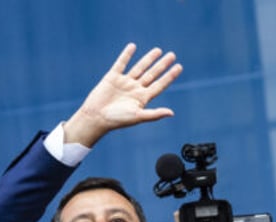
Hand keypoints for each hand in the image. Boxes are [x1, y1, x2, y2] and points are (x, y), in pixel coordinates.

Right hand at [63, 43, 182, 146]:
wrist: (96, 117)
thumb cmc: (117, 120)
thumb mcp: (138, 116)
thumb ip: (154, 114)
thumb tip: (171, 113)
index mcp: (142, 98)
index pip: (159, 85)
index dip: (169, 76)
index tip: (179, 67)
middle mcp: (135, 89)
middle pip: (151, 74)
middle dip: (161, 65)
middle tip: (172, 55)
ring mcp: (124, 82)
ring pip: (139, 67)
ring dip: (148, 59)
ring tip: (158, 50)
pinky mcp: (112, 77)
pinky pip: (121, 64)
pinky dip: (126, 55)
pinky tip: (133, 46)